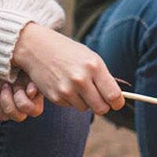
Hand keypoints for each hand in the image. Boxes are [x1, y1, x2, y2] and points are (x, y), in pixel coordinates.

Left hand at [0, 70, 45, 121]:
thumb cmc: (16, 57)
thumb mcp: (27, 65)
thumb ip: (34, 78)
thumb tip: (31, 92)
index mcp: (33, 95)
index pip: (34, 111)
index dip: (24, 102)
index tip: (19, 87)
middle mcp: (20, 102)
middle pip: (18, 117)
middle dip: (8, 103)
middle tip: (5, 86)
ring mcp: (4, 104)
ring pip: (2, 117)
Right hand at [9, 25, 125, 114]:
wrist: (38, 48)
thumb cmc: (70, 53)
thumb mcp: (91, 59)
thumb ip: (104, 78)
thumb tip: (116, 99)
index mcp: (94, 67)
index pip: (113, 95)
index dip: (118, 102)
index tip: (117, 102)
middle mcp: (81, 80)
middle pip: (101, 109)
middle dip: (103, 106)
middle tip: (101, 99)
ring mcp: (66, 90)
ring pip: (86, 109)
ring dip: (85, 102)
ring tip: (78, 86)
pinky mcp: (55, 97)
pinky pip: (71, 106)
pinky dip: (71, 100)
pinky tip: (65, 85)